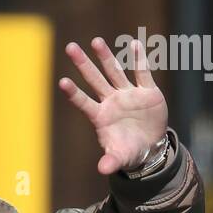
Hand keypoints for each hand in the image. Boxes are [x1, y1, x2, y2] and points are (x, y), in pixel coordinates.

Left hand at [58, 35, 168, 176]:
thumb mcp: (120, 158)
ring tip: (96, 42)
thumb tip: (104, 170)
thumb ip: (111, 161)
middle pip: (95, 80)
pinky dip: (139, 60)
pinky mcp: (147, 92)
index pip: (84, 103)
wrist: (149, 147)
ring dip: (106, 57)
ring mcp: (128, 94)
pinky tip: (134, 43)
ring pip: (115, 72)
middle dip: (83, 64)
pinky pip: (142, 73)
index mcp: (101, 117)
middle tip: (70, 47)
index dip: (74, 94)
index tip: (62, 82)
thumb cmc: (128, 152)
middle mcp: (111, 102)